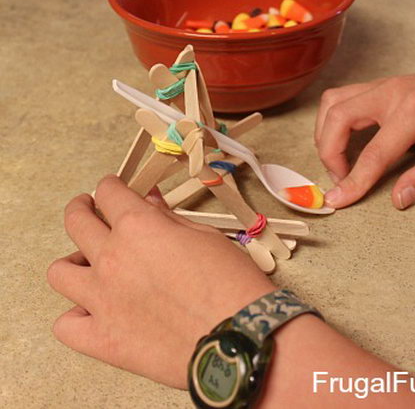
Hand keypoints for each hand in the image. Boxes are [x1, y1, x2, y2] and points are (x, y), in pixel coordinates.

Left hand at [47, 175, 274, 388]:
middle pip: (76, 222)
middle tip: (90, 210)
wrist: (241, 336)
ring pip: (60, 272)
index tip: (115, 190)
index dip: (111, 187)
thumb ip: (168, 218)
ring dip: (74, 262)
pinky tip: (94, 312)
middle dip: (82, 209)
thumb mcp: (206, 236)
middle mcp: (112, 258)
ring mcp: (101, 300)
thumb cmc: (232, 282)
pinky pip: (66, 325)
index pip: (109, 193)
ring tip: (90, 265)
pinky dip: (76, 316)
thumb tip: (149, 202)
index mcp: (139, 227)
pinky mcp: (102, 339)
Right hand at [315, 56, 414, 209]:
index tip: (338, 201)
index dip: (354, 181)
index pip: (374, 152)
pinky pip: (339, 98)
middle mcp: (392, 92)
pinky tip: (341, 140)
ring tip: (338, 161)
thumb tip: (398, 200)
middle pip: (339, 117)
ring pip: (332, 103)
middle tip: (341, 180)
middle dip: (329, 154)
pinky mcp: (376, 85)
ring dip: (325, 135)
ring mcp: (381, 84)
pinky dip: (331, 122)